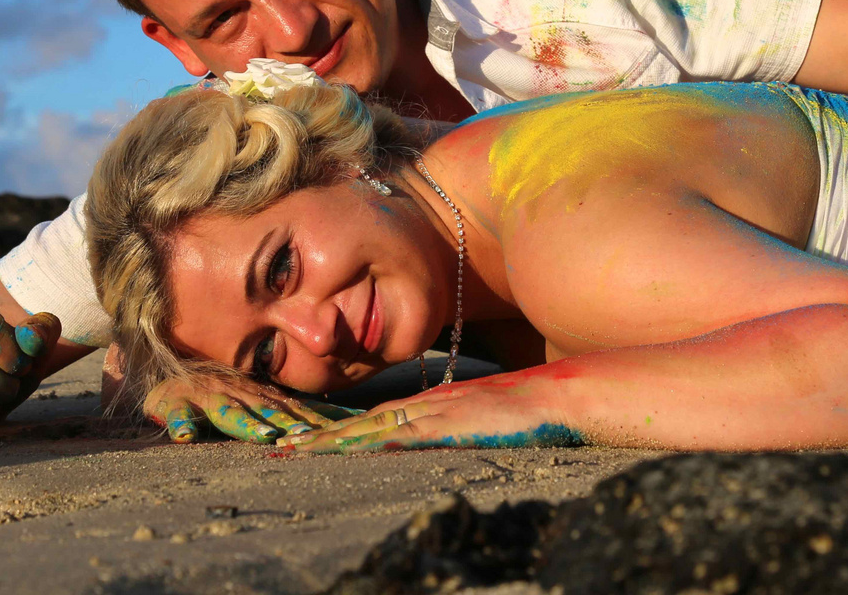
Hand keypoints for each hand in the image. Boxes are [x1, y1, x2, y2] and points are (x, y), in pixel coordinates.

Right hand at [142, 375, 355, 443]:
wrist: (170, 372)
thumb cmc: (222, 391)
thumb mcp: (261, 398)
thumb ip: (297, 410)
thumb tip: (348, 418)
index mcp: (260, 396)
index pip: (293, 411)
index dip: (315, 422)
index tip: (340, 433)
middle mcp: (238, 394)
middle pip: (266, 410)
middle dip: (287, 423)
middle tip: (307, 435)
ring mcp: (207, 397)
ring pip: (228, 412)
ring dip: (246, 424)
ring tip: (263, 436)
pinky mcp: (174, 403)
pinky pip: (176, 414)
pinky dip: (181, 423)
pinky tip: (185, 436)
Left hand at [275, 372, 583, 453]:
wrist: (565, 395)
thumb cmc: (537, 410)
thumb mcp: (492, 419)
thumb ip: (467, 426)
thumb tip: (448, 442)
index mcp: (439, 405)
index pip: (380, 418)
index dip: (342, 429)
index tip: (307, 440)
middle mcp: (432, 406)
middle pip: (367, 422)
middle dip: (324, 435)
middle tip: (282, 446)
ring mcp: (441, 414)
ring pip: (375, 428)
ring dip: (335, 442)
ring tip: (294, 452)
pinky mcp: (453, 425)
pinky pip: (405, 436)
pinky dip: (373, 442)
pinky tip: (348, 449)